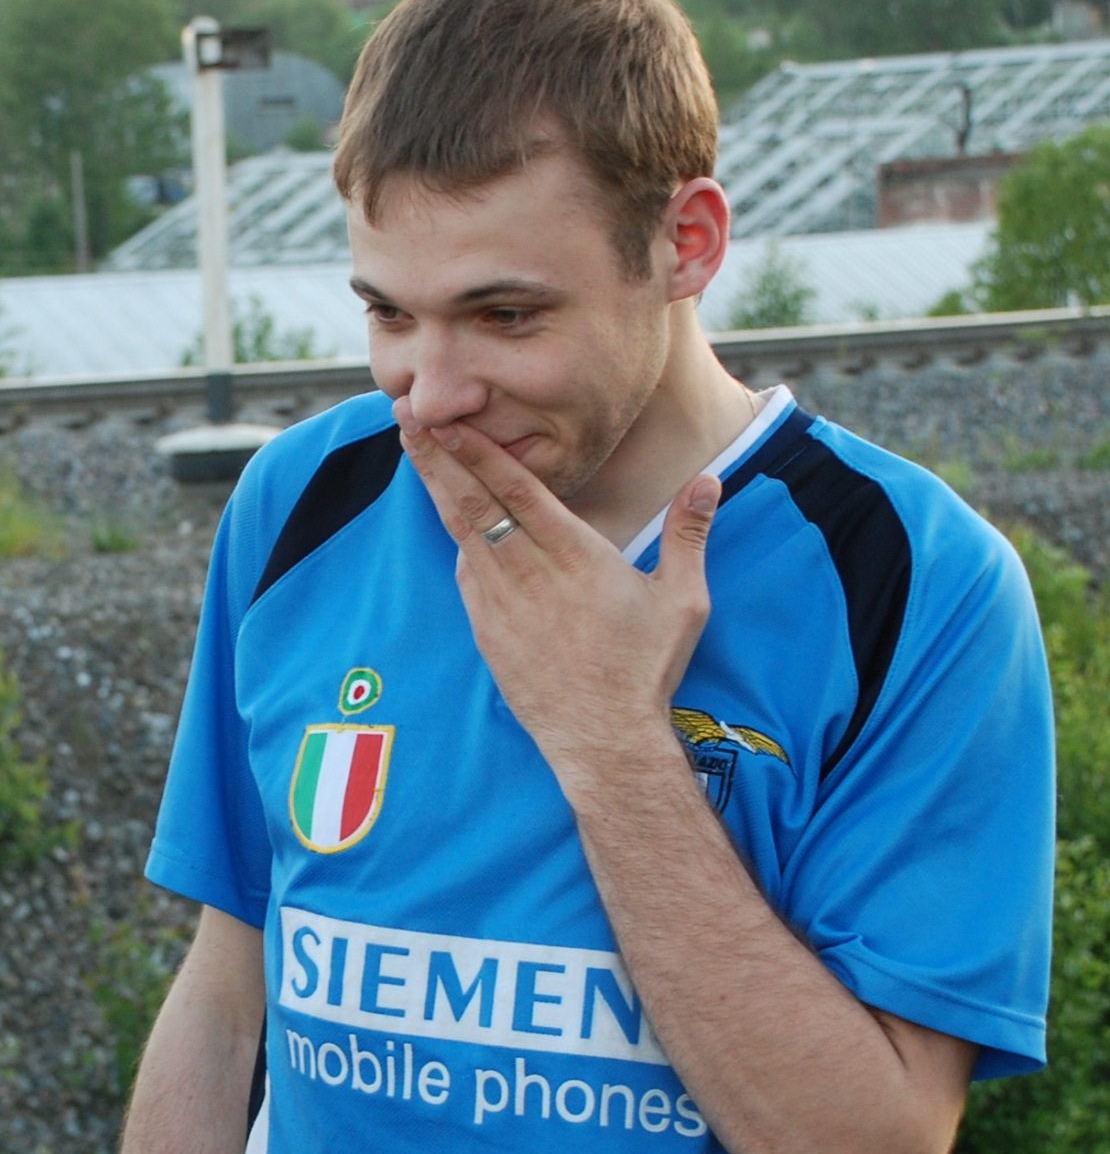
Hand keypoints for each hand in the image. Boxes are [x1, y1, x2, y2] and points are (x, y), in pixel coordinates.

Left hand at [395, 406, 719, 800]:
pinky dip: (458, 540)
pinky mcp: (489, 632)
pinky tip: (452, 519)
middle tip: (406, 414)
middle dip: (439, 456)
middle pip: (474, 502)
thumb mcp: (682, 600)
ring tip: (416, 450)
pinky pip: (467, 575)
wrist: (604, 739)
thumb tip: (708, 480)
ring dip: (438, 488)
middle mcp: (529, 574)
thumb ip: (688, 534)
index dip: (478, 451)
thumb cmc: (645, 670)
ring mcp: (502, 605)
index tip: (448, 419)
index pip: (516, 490)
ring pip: (462, 533)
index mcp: (574, 556)